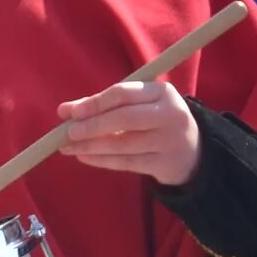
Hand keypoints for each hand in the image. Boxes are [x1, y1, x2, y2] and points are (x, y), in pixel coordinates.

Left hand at [58, 81, 202, 186]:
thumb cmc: (154, 121)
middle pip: (125, 119)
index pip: (124, 93)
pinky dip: (101, 160)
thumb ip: (102, 105)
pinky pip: (126, 162)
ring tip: (68, 147)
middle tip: (68, 132)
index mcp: (162, 92)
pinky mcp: (164, 163)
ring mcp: (169, 141)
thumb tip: (64, 110)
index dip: (95, 103)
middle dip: (93, 126)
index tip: (71, 112)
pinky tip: (84, 156)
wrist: (192, 151)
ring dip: (91, 146)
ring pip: (123, 144)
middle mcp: (170, 114)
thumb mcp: (138, 105)